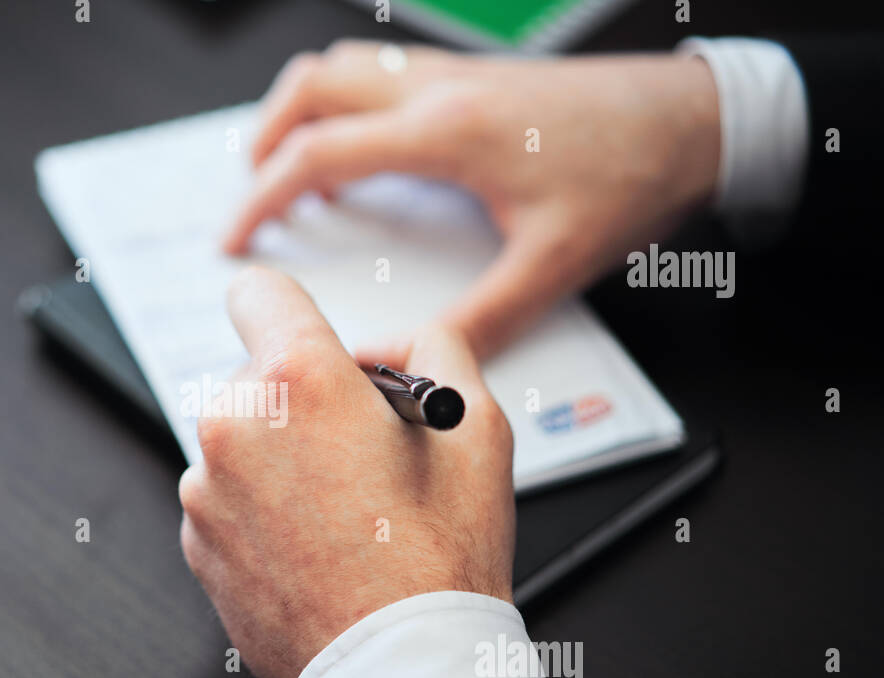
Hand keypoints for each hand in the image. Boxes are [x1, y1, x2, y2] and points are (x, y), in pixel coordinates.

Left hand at [178, 267, 513, 677]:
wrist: (398, 668)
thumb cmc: (439, 559)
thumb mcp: (477, 428)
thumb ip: (437, 350)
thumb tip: (398, 345)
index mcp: (299, 382)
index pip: (258, 292)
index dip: (289, 307)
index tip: (303, 334)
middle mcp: (236, 426)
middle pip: (260, 375)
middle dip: (305, 399)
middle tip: (361, 449)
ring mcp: (206, 489)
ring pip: (242, 440)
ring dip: (280, 457)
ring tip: (343, 511)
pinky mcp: (196, 542)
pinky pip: (225, 498)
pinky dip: (259, 509)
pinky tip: (312, 545)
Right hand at [222, 42, 720, 356]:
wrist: (690, 120)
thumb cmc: (630, 177)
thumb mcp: (551, 267)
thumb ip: (476, 324)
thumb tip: (416, 359)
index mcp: (447, 135)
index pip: (319, 152)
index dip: (261, 197)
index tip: (235, 239)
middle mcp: (438, 91)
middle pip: (312, 88)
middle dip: (264, 141)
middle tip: (253, 200)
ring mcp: (452, 75)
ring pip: (343, 68)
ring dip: (301, 111)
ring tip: (292, 169)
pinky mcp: (470, 77)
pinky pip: (381, 74)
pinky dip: (345, 105)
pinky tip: (364, 150)